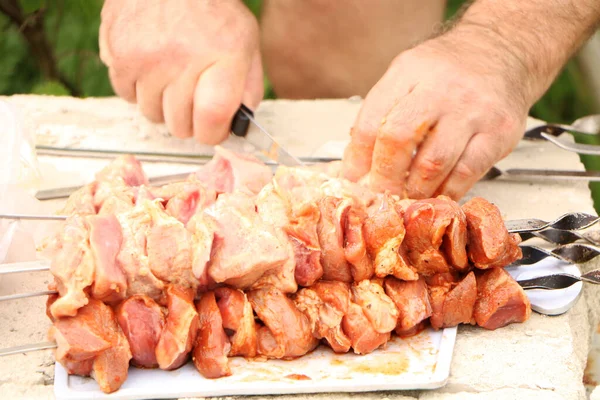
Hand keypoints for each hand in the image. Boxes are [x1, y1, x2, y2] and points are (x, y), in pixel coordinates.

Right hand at [99, 0, 262, 143]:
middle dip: (189, 120)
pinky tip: (151, 65)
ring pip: (152, 114)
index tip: (214, 130)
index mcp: (223, 56)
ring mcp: (147, 58)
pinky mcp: (119, 54)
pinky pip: (126, 95)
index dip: (213, 133)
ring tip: (171, 75)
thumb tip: (238, 127)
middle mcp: (183, 59)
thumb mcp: (245, 42)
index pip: (212, 119)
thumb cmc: (212, 10)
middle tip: (192, 98)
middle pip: (180, 125)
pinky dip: (138, 88)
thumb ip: (247, 87)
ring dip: (162, 103)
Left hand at [341, 26, 530, 199]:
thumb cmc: (449, 70)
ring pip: (433, 162)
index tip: (352, 179)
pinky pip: (466, 173)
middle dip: (384, 176)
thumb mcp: (409, 74)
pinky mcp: (499, 133)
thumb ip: (383, 112)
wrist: (504, 51)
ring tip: (406, 198)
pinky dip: (447, 192)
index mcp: (409, 72)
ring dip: (414, 190)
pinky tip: (437, 196)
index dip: (357, 157)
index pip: (372, 120)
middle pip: (399, 139)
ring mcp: (472, 111)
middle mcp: (441, 88)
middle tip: (379, 195)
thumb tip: (358, 163)